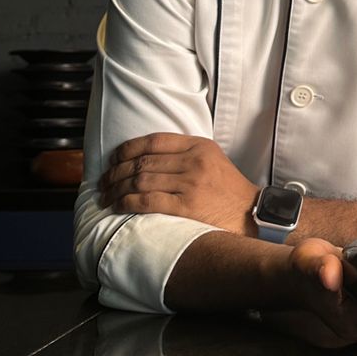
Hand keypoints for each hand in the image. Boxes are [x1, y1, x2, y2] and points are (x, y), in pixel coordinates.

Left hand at [100, 133, 255, 233]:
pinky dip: (127, 203)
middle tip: (104, 181)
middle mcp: (194, 161)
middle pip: (144, 161)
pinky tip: (118, 206)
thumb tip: (147, 158)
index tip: (114, 158)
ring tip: (106, 196)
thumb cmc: (229, 191)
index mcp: (199, 146)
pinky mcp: (187, 206)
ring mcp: (191, 183)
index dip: (128, 149)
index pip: (155, 141)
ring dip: (117, 189)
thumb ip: (185, 154)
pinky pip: (147, 201)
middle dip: (116, 172)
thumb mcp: (212, 160)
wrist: (253, 214)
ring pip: (141, 181)